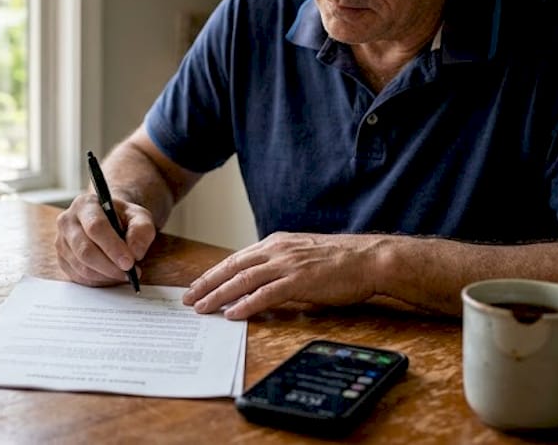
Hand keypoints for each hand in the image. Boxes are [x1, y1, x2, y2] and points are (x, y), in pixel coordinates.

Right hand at [55, 192, 156, 285]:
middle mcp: (67, 221)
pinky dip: (98, 281)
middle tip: (130, 273)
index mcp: (85, 205)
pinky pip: (78, 277)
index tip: (129, 262)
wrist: (108, 219)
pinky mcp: (61, 259)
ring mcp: (61, 241)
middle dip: (110, 266)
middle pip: (85, 250)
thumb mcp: (139, 216)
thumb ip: (142, 230)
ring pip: (81, 267)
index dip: (112, 247)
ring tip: (124, 274)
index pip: (95, 227)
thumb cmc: (122, 217)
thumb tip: (135, 252)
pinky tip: (111, 276)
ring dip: (106, 276)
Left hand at [182, 232, 380, 318]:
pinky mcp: (300, 280)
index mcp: (277, 243)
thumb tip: (263, 281)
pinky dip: (246, 304)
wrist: (370, 258)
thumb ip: (282, 264)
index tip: (197, 285)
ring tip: (202, 308)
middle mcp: (278, 250)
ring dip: (219, 295)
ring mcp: (288, 264)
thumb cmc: (341, 260)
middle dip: (207, 283)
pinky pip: (266, 294)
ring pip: (243, 279)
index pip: (237, 258)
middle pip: (233, 267)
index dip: (214, 273)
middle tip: (188, 298)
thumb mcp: (303, 255)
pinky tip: (232, 314)